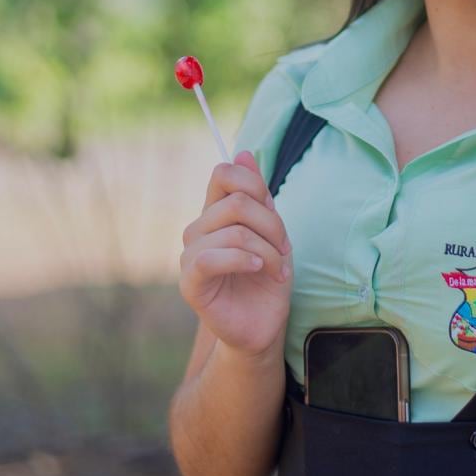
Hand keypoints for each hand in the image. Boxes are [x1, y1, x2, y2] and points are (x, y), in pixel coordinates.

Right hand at [178, 150, 292, 358]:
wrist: (264, 323)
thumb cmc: (267, 278)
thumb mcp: (272, 231)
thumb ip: (258, 195)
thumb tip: (244, 152)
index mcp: (215, 213)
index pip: (223, 173)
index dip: (254, 183)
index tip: (273, 210)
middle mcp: (198, 229)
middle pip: (238, 203)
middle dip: (273, 225)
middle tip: (285, 250)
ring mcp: (190, 255)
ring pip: (235, 232)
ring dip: (268, 251)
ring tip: (278, 269)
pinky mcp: (189, 282)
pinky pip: (212, 257)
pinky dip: (245, 260)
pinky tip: (259, 270)